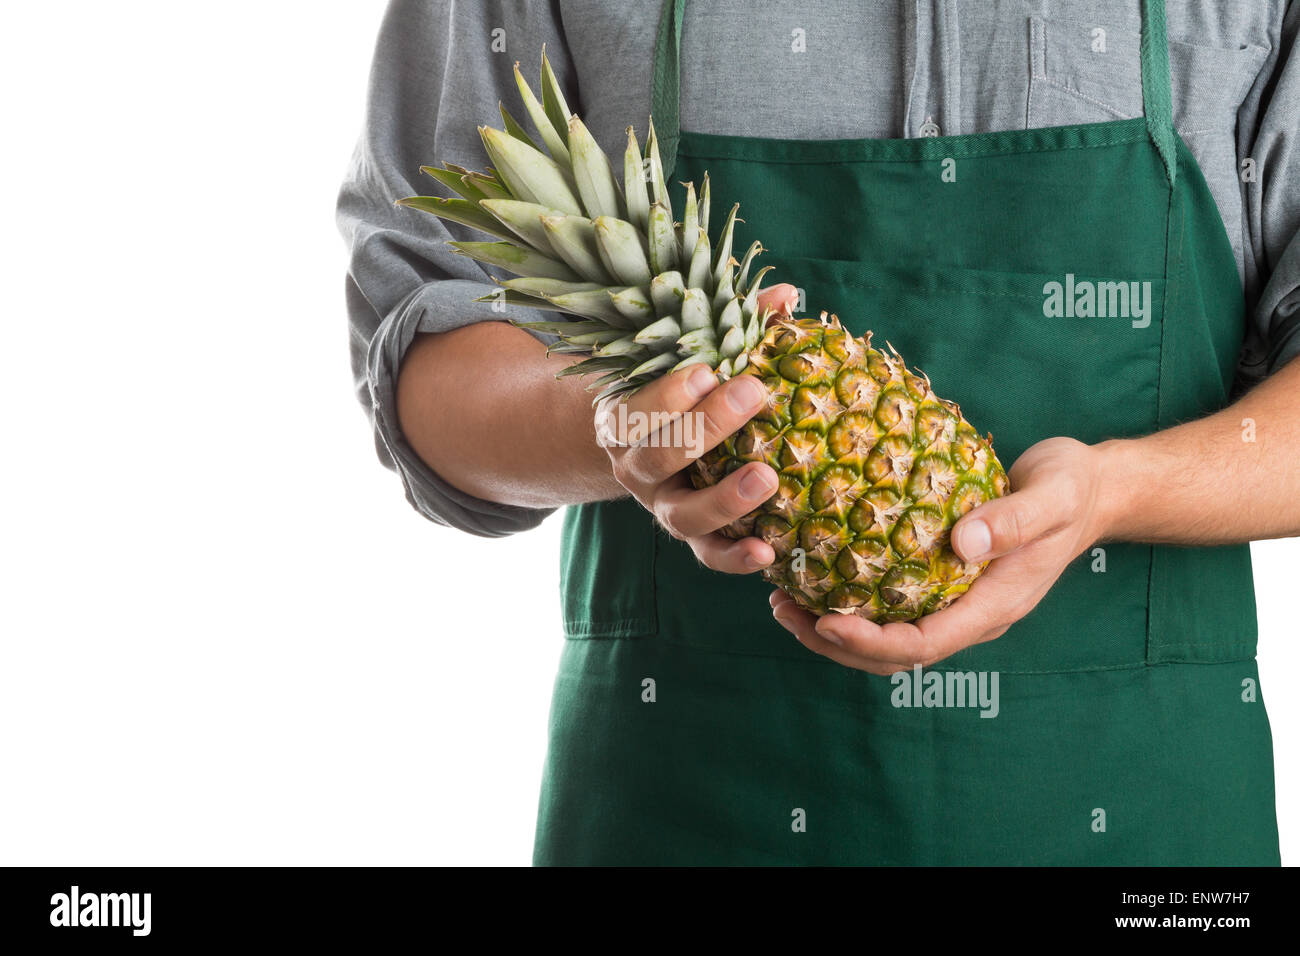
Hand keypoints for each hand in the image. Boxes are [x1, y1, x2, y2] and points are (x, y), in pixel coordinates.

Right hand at [595, 284, 798, 572]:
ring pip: (682, 514)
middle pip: (660, 457)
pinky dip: (735, 558)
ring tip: (768, 478)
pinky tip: (768, 553)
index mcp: (623, 418)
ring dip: (724, 499)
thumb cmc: (684, 390)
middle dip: (707, 427)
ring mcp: (662, 506)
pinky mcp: (692, 537)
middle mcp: (635, 468)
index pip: (633, 410)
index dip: (666, 394)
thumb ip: (736, 325)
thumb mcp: (694, 355)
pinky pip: (708, 555)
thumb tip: (788, 295)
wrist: (652, 444)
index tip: (706, 369)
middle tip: (754, 393)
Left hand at [770, 437, 1112, 672]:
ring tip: (783, 601)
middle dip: (835, 643)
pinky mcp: (945, 582)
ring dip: (834, 628)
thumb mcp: (1052, 497)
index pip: (922, 644)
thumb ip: (1013, 521)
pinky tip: (816, 575)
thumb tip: (961, 544)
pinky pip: (893, 607)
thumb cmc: (1072, 490)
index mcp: (993, 605)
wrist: (1091, 489)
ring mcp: (957, 602)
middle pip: (894, 654)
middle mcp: (970, 614)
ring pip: (888, 637)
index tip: (825, 621)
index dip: (870, 641)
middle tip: (783, 611)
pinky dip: (851, 600)